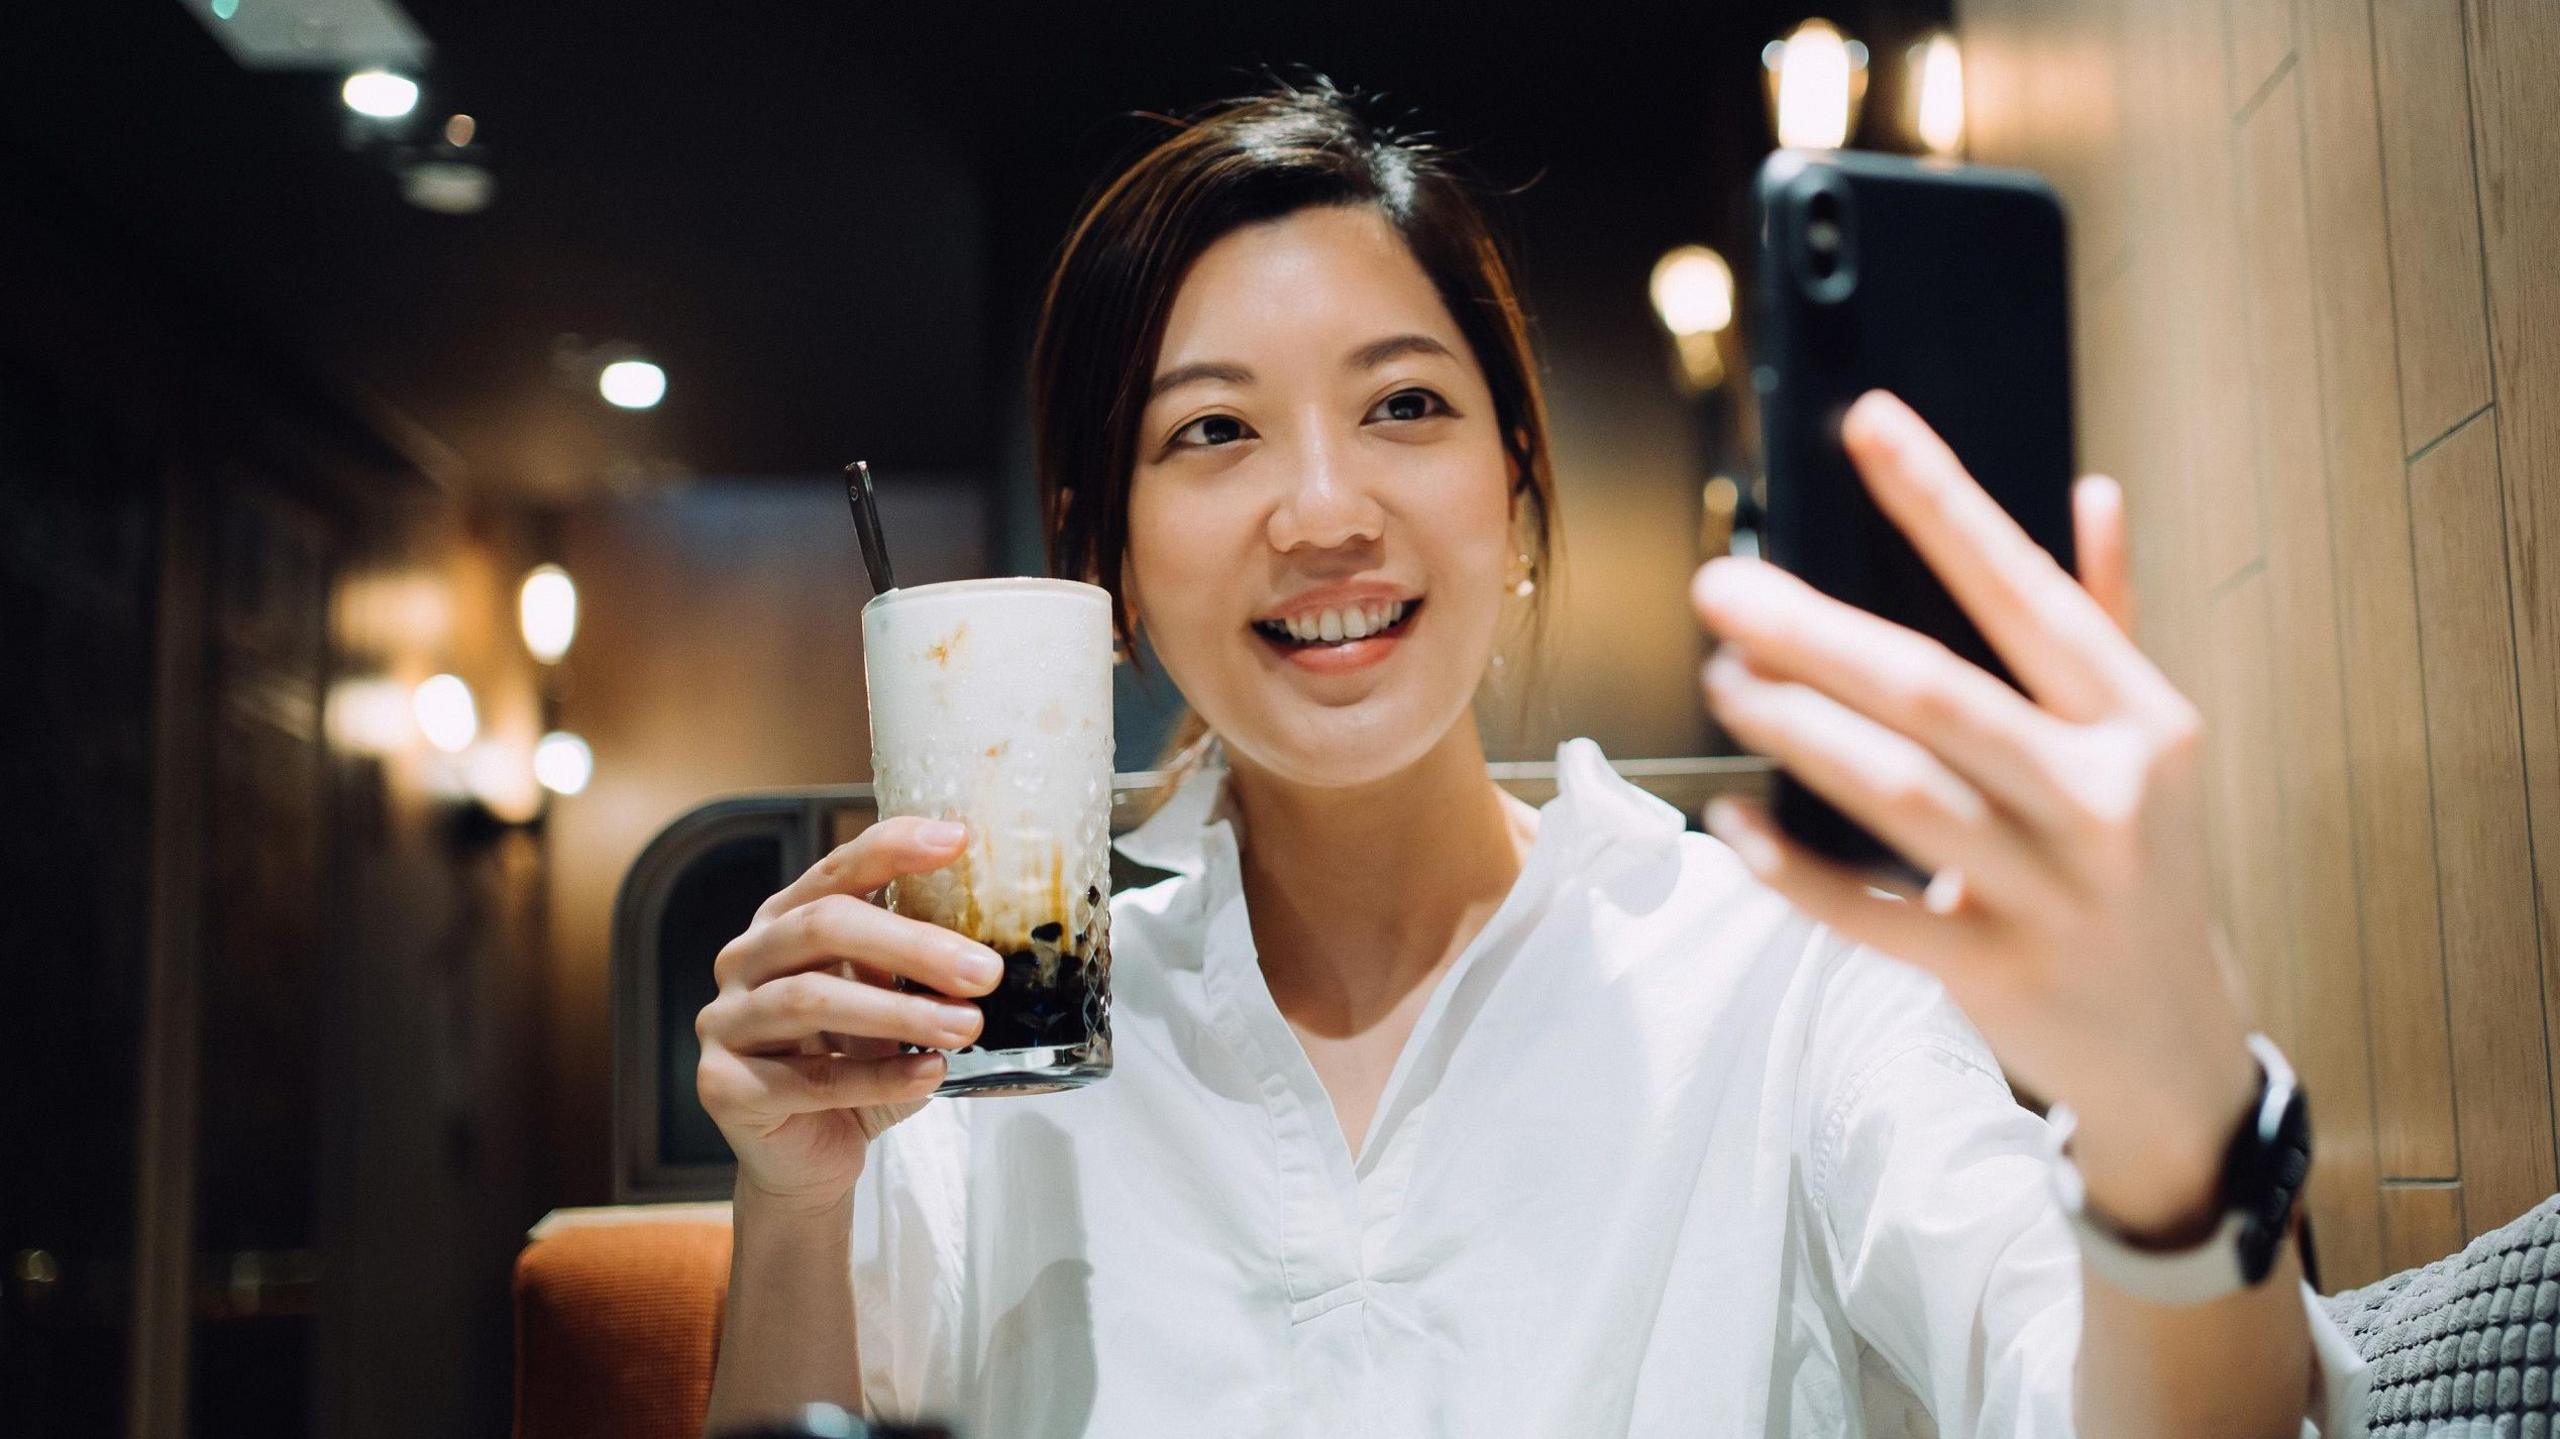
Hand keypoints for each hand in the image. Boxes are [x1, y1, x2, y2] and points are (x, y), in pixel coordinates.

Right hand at [694, 816, 1002, 1216]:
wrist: (807, 1159)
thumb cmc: (854, 1068)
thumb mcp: (889, 1004)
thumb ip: (918, 968)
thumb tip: (995, 942)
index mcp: (784, 922)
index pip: (837, 869)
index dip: (893, 849)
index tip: (958, 840)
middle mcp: (745, 959)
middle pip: (824, 927)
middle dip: (912, 945)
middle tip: (984, 972)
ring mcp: (726, 1021)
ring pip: (812, 1000)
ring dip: (900, 1014)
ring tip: (967, 1027)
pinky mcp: (724, 1085)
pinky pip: (810, 1077)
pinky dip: (879, 1077)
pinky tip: (931, 1076)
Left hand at [1690, 390, 2258, 1234]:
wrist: (2172, 1045)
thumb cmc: (2135, 863)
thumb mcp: (2143, 742)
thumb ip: (2108, 615)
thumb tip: (2095, 488)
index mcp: (2140, 721)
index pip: (2027, 592)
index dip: (1944, 502)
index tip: (1866, 422)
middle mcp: (2104, 798)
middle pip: (1940, 695)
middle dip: (1820, 635)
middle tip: (1721, 588)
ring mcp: (2053, 892)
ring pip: (1905, 796)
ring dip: (1802, 731)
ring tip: (1723, 680)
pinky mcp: (1996, 973)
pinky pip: (1874, 917)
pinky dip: (1795, 870)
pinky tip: (1733, 821)